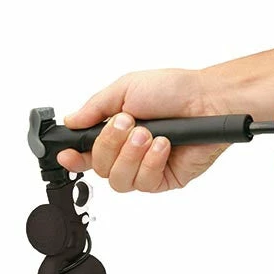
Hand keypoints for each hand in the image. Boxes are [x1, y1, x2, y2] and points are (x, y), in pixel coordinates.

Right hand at [57, 69, 230, 192]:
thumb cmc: (171, 90)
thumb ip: (96, 108)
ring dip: (130, 155)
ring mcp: (145, 168)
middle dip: (110, 145)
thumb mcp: (125, 89)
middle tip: (127, 123)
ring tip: (147, 134)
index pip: (88, 153)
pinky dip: (151, 163)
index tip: (67, 153)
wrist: (206, 100)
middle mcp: (128, 153)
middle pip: (100, 168)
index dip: (74, 157)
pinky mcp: (164, 179)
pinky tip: (163, 145)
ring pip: (119, 181)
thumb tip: (71, 120)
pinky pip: (145, 183)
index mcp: (116, 133)